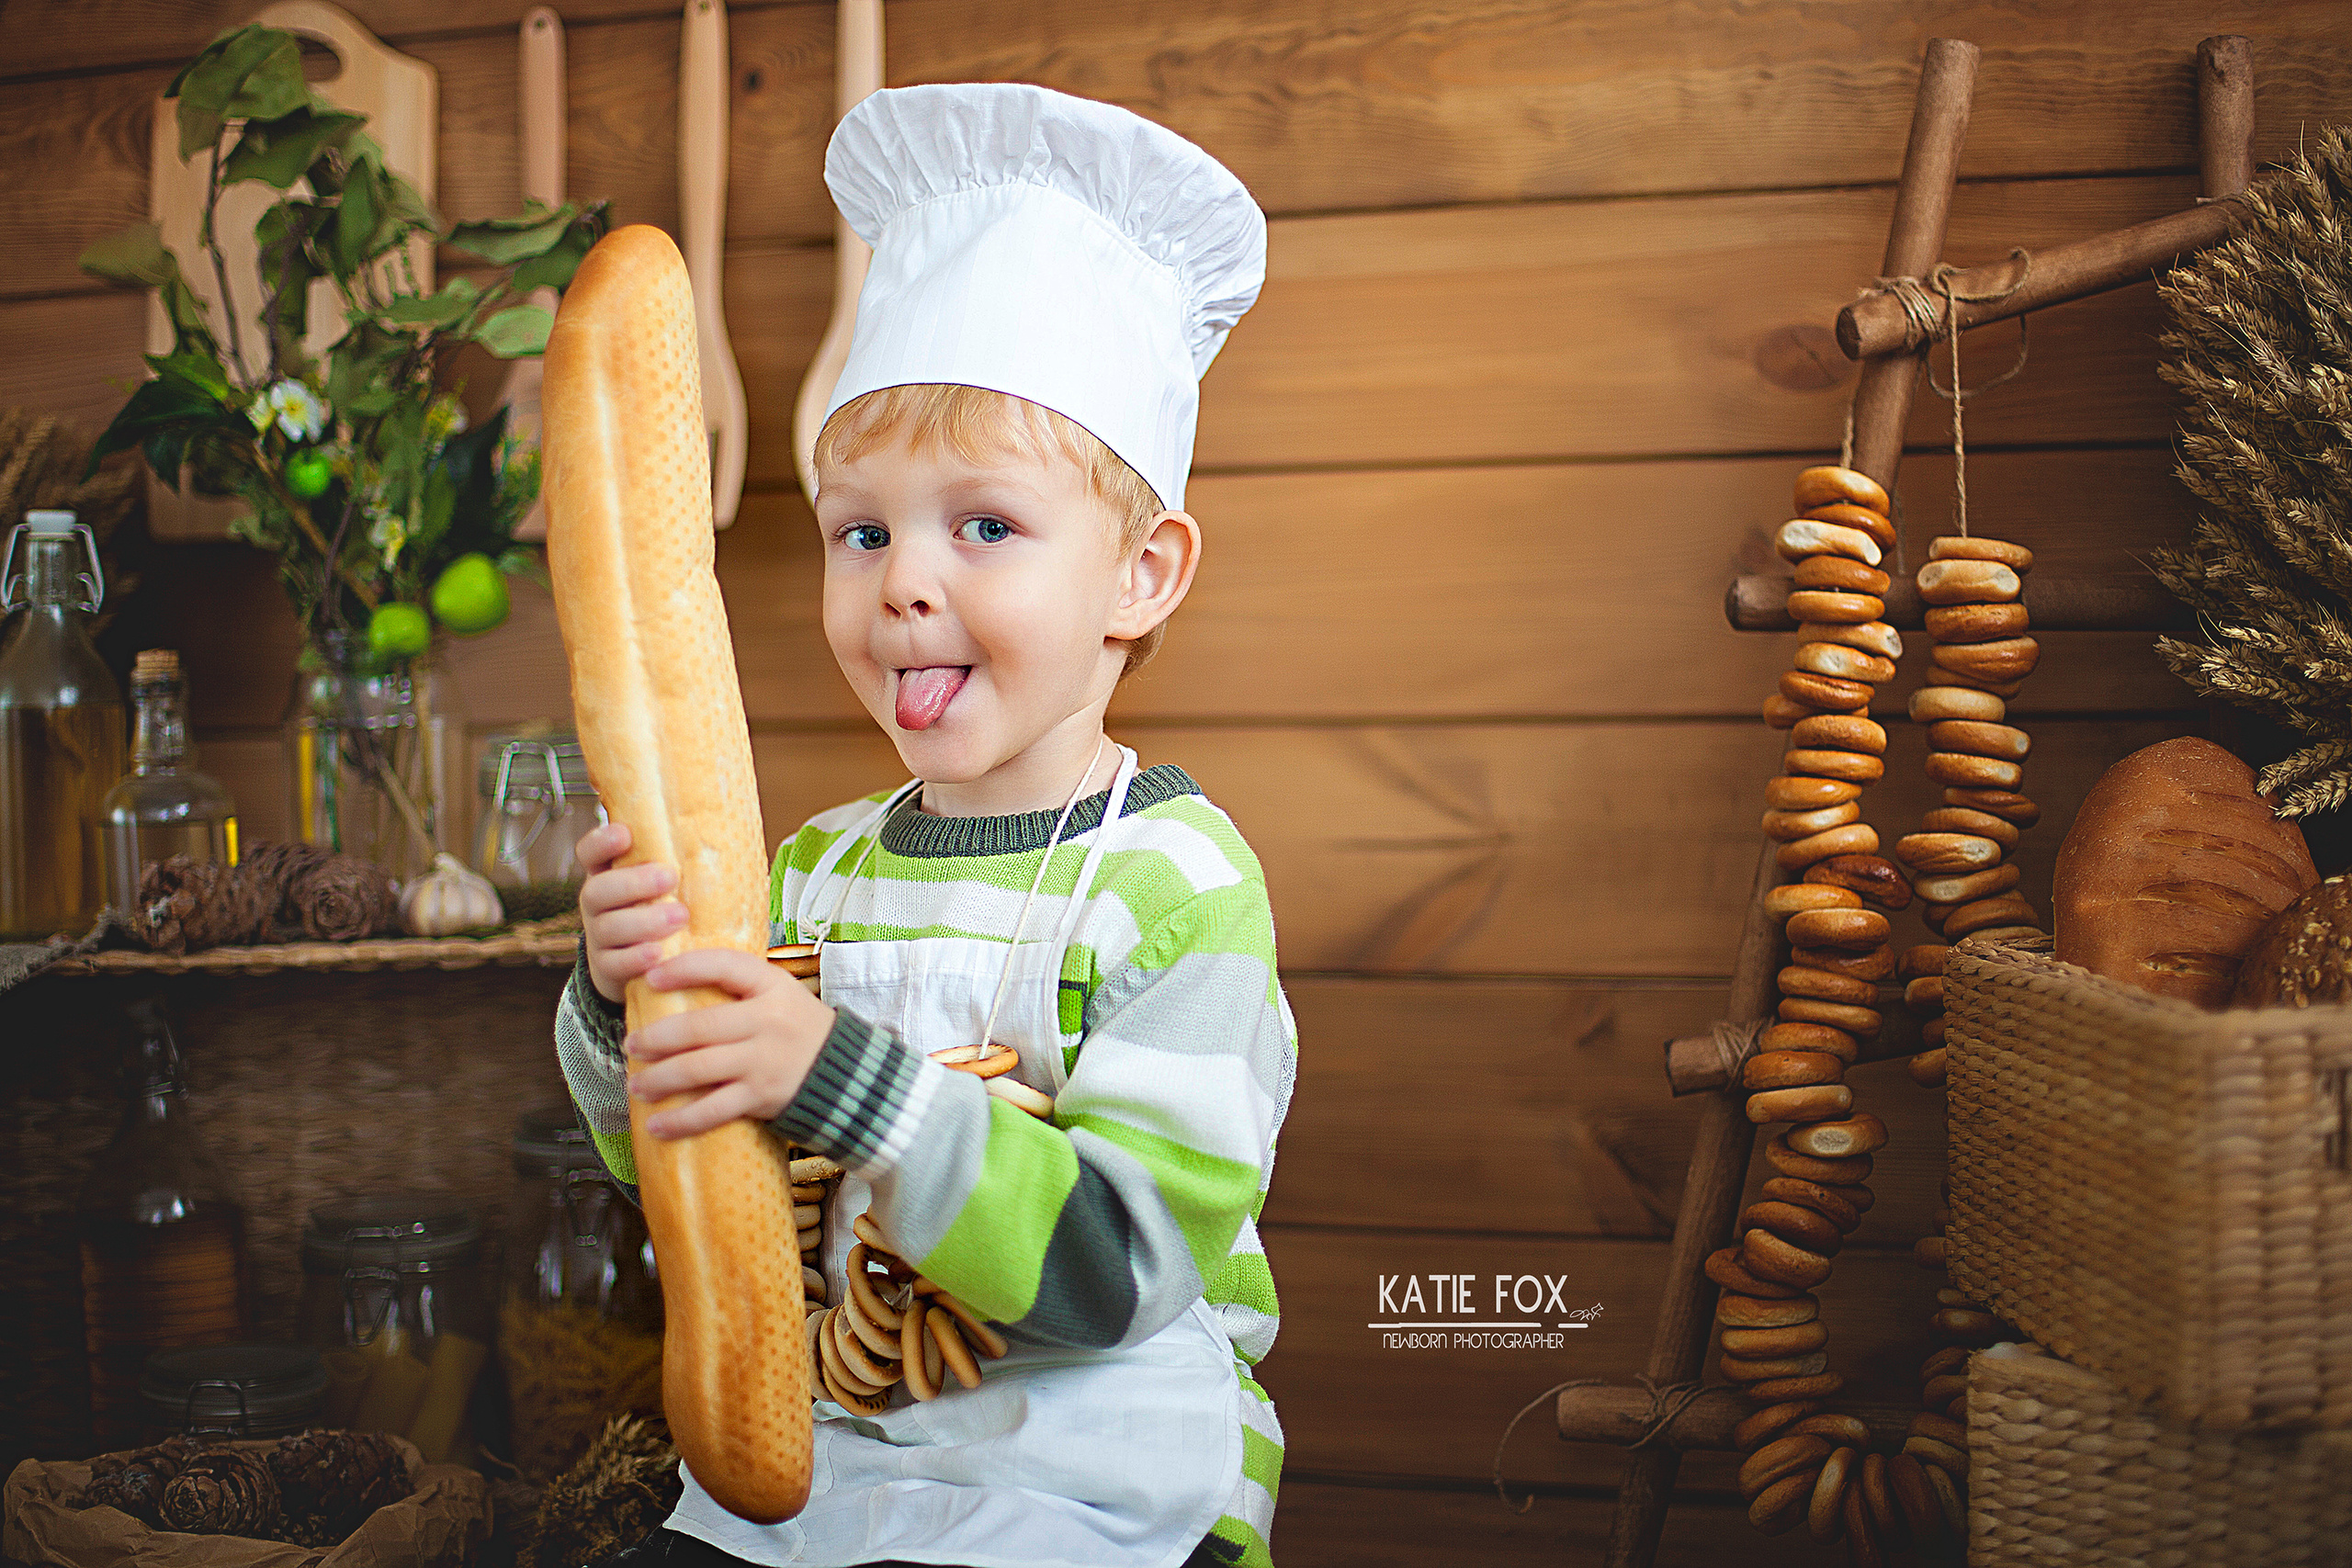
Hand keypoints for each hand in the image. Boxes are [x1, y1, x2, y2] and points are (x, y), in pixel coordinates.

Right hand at [578, 821, 686, 1003]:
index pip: (590, 852)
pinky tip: (657, 954)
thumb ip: (676, 860)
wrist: (645, 965)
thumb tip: (721, 830)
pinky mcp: (606, 968)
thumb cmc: (663, 909)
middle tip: (670, 878)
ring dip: (642, 922)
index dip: (601, 842)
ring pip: (607, 927)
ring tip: (679, 917)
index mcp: (609, 875)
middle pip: (598, 890)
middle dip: (633, 883)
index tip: (625, 834)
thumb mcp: (664, 884)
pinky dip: (635, 958)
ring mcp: (599, 937)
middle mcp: (598, 904)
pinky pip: (614, 963)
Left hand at [626, 949, 836, 1138]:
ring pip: (698, 1068)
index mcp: (772, 986)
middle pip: (700, 1026)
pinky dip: (681, 1119)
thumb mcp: (783, 995)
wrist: (850, 1076)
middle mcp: (767, 1020)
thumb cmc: (802, 1031)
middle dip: (657, 1037)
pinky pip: (713, 1109)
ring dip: (659, 1078)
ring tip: (637, 1085)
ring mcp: (764, 1059)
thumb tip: (682, 979)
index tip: (651, 978)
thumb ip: (742, 987)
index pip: (723, 965)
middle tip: (632, 1046)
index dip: (684, 969)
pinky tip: (657, 1125)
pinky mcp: (762, 1095)